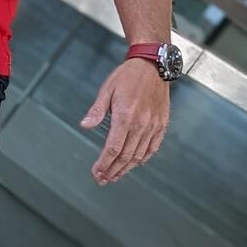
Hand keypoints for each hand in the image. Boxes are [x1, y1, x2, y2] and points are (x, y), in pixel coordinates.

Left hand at [80, 58, 169, 184]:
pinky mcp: (162, 124)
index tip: (96, 173)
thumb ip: (97, 111)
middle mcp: (141, 124)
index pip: (114, 148)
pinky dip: (143, 158)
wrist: (153, 66)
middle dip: (113, 170)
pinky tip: (134, 164)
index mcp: (126, 117)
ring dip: (126, 168)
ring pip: (140, 155)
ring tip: (115, 176)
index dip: (104, 163)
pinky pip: (153, 147)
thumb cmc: (126, 77)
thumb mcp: (107, 90)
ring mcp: (154, 125)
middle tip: (102, 180)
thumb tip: (84, 126)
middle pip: (126, 156)